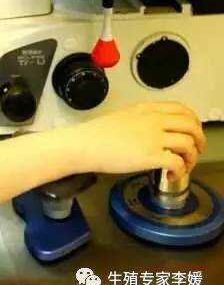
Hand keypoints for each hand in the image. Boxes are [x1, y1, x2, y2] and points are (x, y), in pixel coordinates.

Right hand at [70, 101, 205, 179]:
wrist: (85, 144)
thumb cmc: (97, 133)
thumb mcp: (124, 115)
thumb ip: (143, 118)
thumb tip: (156, 129)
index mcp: (147, 109)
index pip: (182, 109)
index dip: (193, 122)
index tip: (192, 132)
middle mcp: (153, 120)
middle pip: (192, 125)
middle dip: (199, 140)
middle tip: (195, 151)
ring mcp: (153, 137)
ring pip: (189, 144)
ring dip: (191, 158)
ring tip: (183, 166)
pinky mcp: (151, 156)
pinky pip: (178, 163)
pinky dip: (179, 171)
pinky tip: (169, 175)